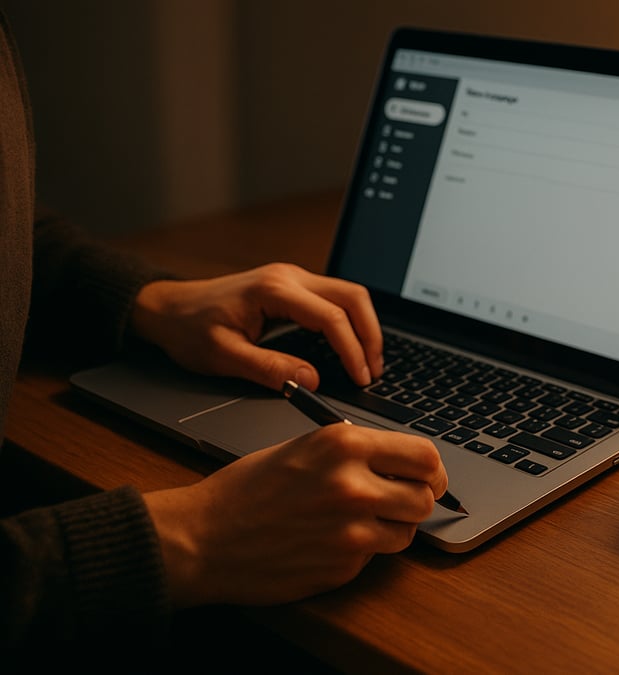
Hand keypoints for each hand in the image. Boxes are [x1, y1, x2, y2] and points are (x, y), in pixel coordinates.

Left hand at [130, 263, 383, 389]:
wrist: (167, 308)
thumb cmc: (189, 330)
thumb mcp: (224, 356)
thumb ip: (269, 368)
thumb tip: (311, 381)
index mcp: (274, 290)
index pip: (331, 317)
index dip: (352, 350)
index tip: (360, 378)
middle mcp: (289, 277)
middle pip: (353, 297)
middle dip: (370, 335)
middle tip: (373, 370)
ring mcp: (293, 278)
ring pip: (349, 295)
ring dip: (365, 327)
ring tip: (368, 362)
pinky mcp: (293, 287)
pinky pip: (335, 299)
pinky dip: (350, 323)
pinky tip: (350, 348)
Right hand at [143, 424, 447, 606]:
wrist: (203, 538)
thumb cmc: (246, 489)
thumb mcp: (303, 448)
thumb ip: (354, 452)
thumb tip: (401, 462)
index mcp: (343, 444)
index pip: (424, 455)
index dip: (433, 469)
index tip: (430, 477)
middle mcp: (353, 485)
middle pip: (424, 497)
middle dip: (417, 500)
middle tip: (401, 501)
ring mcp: (351, 531)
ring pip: (406, 532)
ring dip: (392, 528)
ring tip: (358, 521)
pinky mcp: (343, 566)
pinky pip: (374, 557)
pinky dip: (361, 552)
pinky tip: (327, 542)